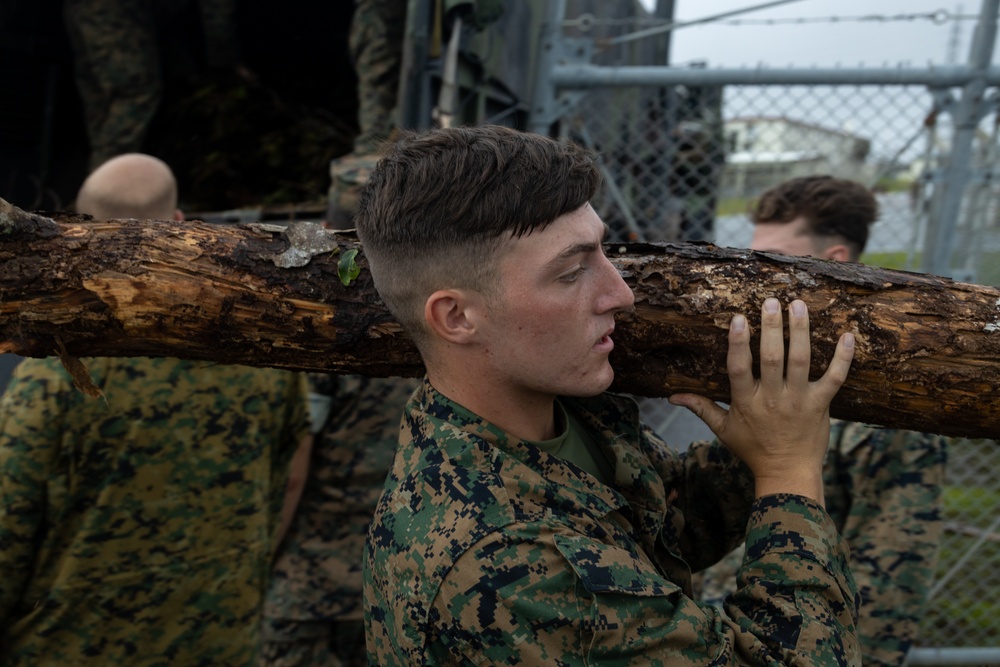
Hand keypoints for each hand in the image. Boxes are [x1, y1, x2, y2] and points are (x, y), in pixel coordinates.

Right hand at [669, 298, 854, 502]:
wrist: (788, 473)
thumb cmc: (753, 449)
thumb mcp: (723, 429)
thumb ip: (700, 407)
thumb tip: (672, 396)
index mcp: (746, 402)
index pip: (739, 368)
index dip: (738, 343)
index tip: (739, 318)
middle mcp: (772, 398)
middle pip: (772, 358)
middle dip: (772, 328)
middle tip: (772, 301)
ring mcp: (799, 401)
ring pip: (801, 361)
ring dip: (800, 331)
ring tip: (799, 305)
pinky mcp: (821, 405)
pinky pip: (835, 378)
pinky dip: (843, 357)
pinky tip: (847, 335)